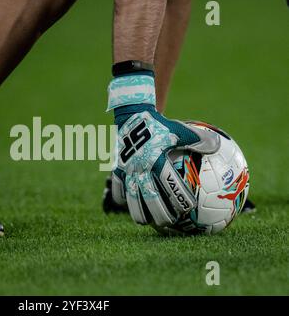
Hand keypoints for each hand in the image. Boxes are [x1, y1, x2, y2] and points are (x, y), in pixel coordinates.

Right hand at [111, 104, 219, 226]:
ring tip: (143, 222)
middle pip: (148, 194)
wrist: (132, 113)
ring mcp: (126, 168)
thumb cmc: (159, 123)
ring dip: (137, 210)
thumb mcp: (180, 129)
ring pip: (130, 194)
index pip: (169, 183)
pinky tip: (124, 205)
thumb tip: (219, 146)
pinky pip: (117, 184)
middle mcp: (140, 167)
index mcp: (156, 159)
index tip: (189, 210)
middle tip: (167, 223)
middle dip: (157, 211)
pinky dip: (120, 196)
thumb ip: (198, 139)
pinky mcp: (117, 166)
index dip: (179, 197)